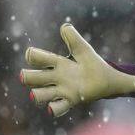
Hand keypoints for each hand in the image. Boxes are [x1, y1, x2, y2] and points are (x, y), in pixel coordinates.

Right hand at [20, 24, 134, 116]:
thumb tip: (64, 26)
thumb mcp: (83, 49)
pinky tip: (51, 107)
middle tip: (26, 76)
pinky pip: (57, 108)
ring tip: (37, 93)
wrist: (107, 80)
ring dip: (37, 94)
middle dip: (27, 76)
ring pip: (39, 95)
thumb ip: (73, 38)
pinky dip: (53, 108)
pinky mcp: (71, 100)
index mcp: (56, 63)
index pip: (35, 58)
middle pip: (31, 78)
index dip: (32, 56)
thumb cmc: (92, 64)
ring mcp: (62, 90)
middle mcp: (55, 78)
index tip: (33, 55)